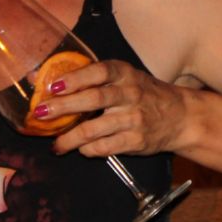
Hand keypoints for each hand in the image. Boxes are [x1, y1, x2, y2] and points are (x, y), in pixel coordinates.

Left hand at [37, 60, 190, 157]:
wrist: (181, 117)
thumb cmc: (146, 94)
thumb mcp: (128, 78)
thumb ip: (99, 80)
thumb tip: (55, 87)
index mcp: (125, 74)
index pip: (99, 71)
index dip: (75, 78)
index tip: (53, 86)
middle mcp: (130, 94)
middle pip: (94, 99)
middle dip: (63, 107)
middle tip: (40, 114)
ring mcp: (134, 118)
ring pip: (95, 130)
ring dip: (69, 139)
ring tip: (55, 145)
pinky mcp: (136, 141)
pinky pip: (105, 147)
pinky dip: (88, 150)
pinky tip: (80, 150)